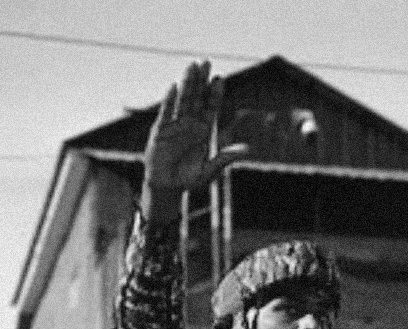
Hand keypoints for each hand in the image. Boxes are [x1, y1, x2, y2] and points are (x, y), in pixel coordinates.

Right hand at [141, 60, 248, 225]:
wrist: (167, 188)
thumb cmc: (189, 180)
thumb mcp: (210, 171)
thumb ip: (225, 158)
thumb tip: (248, 150)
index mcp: (204, 130)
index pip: (211, 107)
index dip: (215, 93)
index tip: (220, 78)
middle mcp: (190, 124)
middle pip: (197, 98)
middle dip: (201, 81)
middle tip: (206, 62)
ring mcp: (175, 125)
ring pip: (183, 100)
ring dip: (187, 84)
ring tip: (192, 66)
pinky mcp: (160, 131)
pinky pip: (166, 113)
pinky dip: (169, 100)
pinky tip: (173, 86)